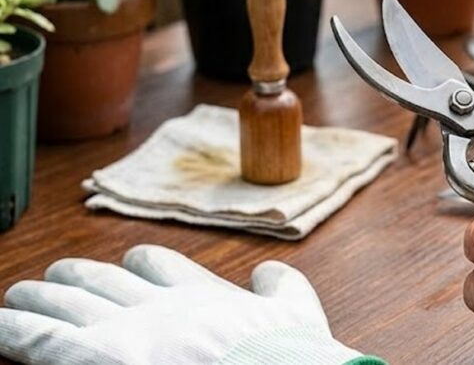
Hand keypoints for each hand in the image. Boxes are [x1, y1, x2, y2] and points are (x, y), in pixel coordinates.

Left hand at [0, 245, 376, 364]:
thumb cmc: (286, 355)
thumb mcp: (297, 311)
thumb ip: (281, 287)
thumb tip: (268, 273)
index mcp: (197, 293)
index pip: (155, 265)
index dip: (137, 265)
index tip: (130, 268)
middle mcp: (152, 304)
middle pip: (100, 278)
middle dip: (75, 278)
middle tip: (57, 280)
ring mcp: (120, 327)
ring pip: (62, 299)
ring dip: (37, 298)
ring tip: (17, 297)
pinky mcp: (89, 355)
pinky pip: (36, 336)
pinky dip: (13, 329)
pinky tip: (0, 324)